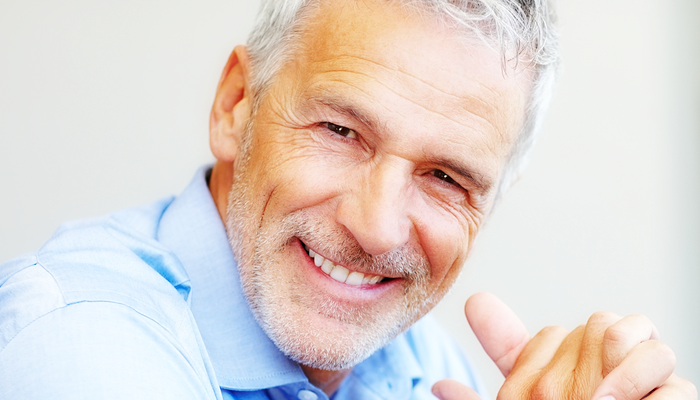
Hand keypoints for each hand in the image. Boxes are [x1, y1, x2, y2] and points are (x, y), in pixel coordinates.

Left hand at [432, 293, 696, 399]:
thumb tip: (440, 385)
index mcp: (563, 383)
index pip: (540, 344)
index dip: (506, 332)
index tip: (475, 307)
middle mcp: (602, 375)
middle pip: (589, 326)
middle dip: (575, 355)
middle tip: (568, 397)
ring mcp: (642, 384)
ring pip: (628, 330)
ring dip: (610, 361)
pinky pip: (666, 369)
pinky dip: (641, 382)